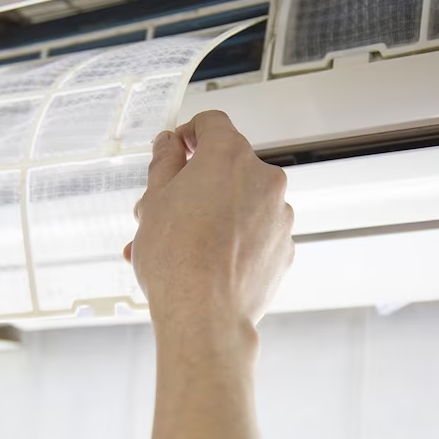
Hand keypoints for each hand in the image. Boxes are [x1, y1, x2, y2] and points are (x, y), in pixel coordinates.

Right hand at [126, 111, 293, 438]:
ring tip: (179, 246)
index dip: (189, 134)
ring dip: (213, 214)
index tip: (177, 149)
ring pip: (241, 202)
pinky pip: (256, 232)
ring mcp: (279, 215)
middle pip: (226, 166)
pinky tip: (206, 262)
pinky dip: (235, 239)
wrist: (204, 316)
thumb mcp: (153, 200)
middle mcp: (264, 179)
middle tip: (165, 209)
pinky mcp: (284, 248)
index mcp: (229, 156)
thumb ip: (164, 162)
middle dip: (196, 183)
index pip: (212, 123)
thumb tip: (169, 144)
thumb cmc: (177, 260)